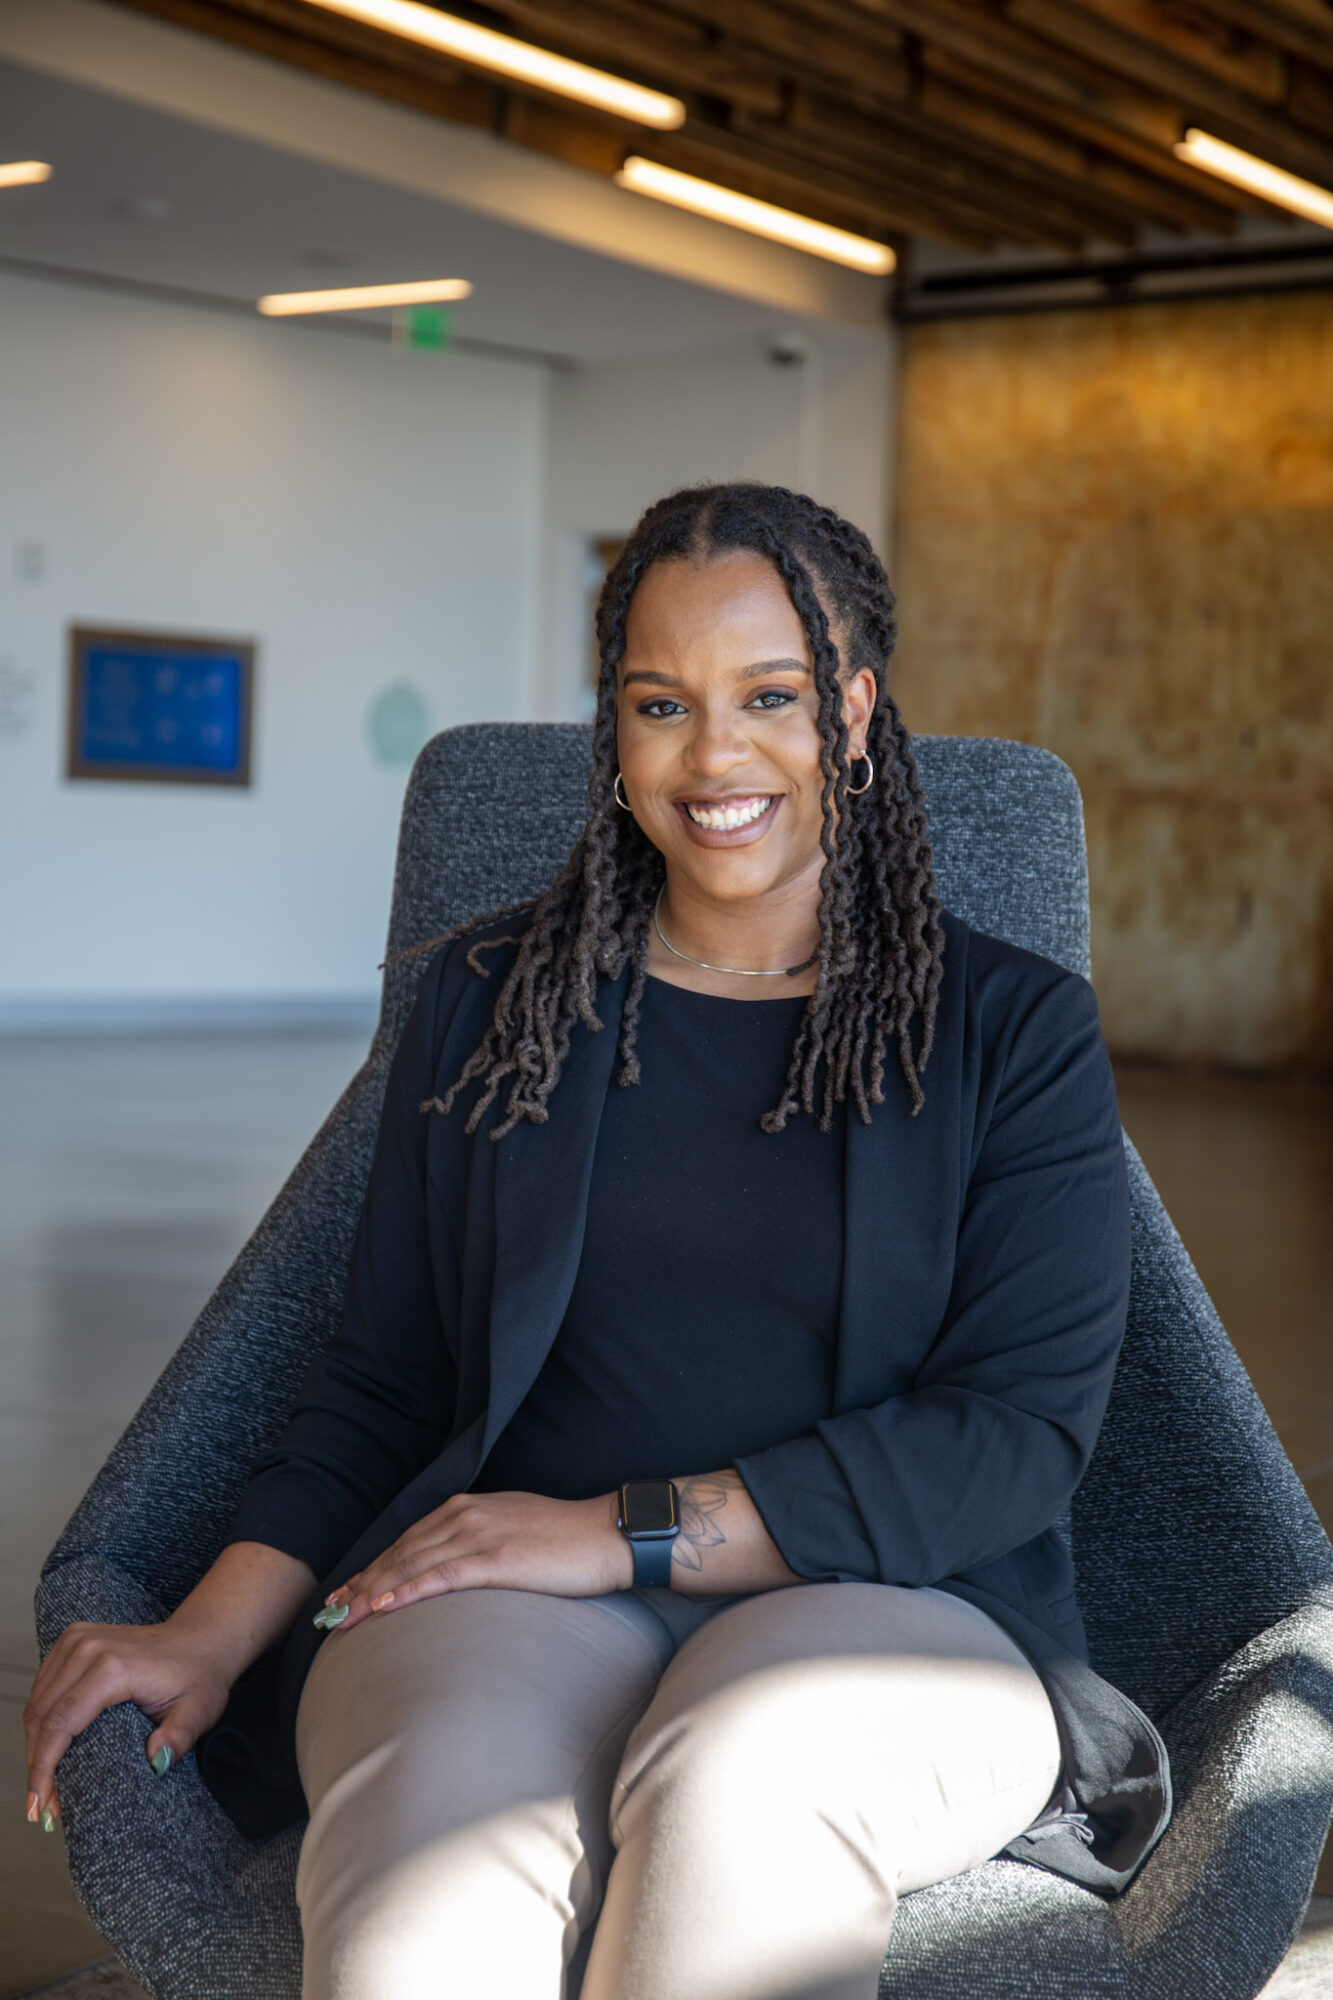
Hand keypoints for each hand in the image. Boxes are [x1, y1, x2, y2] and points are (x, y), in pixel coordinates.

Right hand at [23, 1621, 231, 1829]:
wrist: (202, 1639)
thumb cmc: (199, 1676)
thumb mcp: (199, 1711)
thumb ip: (180, 1737)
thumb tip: (157, 1760)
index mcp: (113, 1667)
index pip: (60, 1723)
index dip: (44, 1769)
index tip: (42, 1807)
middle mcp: (89, 1648)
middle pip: (41, 1715)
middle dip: (36, 1766)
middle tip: (43, 1807)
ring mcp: (78, 1639)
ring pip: (37, 1701)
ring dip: (34, 1745)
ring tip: (43, 1785)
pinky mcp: (74, 1639)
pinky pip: (43, 1685)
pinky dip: (39, 1719)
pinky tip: (45, 1749)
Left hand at [321, 1489, 632, 1629]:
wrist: (608, 1534)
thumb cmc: (567, 1539)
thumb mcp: (513, 1529)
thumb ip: (480, 1541)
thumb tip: (456, 1567)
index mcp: (468, 1508)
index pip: (408, 1540)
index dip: (374, 1567)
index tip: (348, 1590)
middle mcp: (466, 1516)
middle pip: (401, 1552)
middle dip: (362, 1583)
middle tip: (330, 1612)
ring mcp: (480, 1535)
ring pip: (412, 1564)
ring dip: (373, 1591)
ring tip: (344, 1617)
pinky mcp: (498, 1559)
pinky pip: (442, 1576)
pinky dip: (408, 1591)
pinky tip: (384, 1607)